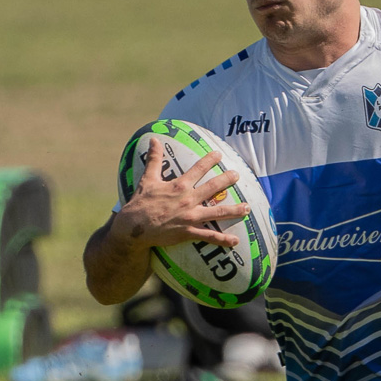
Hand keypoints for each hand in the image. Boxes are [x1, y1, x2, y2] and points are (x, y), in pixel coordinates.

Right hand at [116, 147, 250, 250]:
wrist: (133, 228)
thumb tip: (153, 139)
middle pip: (212, 188)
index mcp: (179, 186)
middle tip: (237, 175)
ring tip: (247, 208)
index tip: (219, 154)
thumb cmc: (140, 203)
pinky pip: (209, 237)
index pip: (198, 169)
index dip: (209, 160)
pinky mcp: (188, 232)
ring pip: (217, 212)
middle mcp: (188, 200)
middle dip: (227, 180)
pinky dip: (222, 240)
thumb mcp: (147, 179)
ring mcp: (190, 217)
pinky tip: (235, 241)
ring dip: (234, 210)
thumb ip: (154, 159)